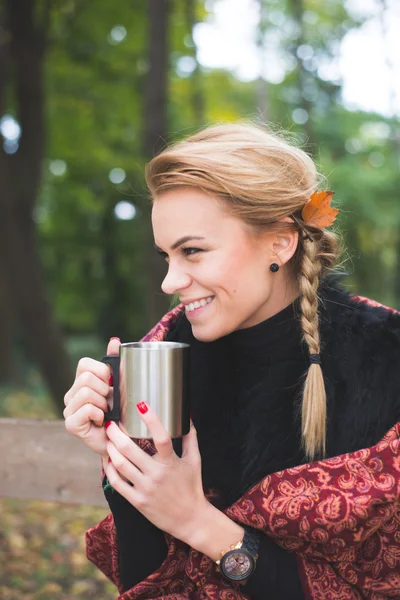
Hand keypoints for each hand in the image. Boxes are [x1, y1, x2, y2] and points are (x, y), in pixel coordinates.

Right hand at [63, 337, 119, 456]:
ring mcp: (68, 410)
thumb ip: (115, 362)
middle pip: (86, 378)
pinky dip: (99, 414)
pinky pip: (87, 409)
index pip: (84, 364)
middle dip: (105, 390)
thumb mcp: (120, 384)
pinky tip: (101, 422)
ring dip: (103, 403)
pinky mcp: (70, 424)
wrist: (122, 441)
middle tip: (110, 403)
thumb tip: (115, 340)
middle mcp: (70, 395)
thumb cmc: (121, 413)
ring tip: (106, 413)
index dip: (102, 372)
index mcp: (80, 382)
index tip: (111, 385)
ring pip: (87, 392)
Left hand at [104, 403, 208, 542]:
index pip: (161, 437)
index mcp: (172, 463)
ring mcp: (146, 489)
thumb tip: (188, 416)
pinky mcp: (137, 501)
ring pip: (121, 465)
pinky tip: (108, 460)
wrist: (190, 519)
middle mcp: (157, 475)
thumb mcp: (195, 461)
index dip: (151, 419)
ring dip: (111, 450)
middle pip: (131, 450)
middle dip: (117, 434)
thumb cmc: (192, 487)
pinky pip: (117, 483)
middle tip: (111, 423)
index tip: (141, 404)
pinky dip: (110, 470)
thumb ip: (190, 437)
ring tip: (108, 439)